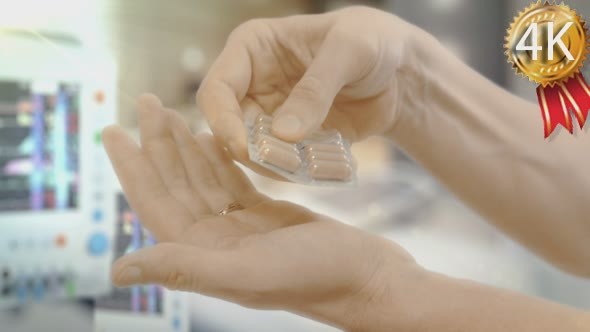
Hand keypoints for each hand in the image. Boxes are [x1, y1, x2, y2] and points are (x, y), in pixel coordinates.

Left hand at [103, 94, 422, 329]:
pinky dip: (219, 158)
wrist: (367, 278)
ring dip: (186, 147)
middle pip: (177, 185)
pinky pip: (232, 182)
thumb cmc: (317, 277)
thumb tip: (120, 269)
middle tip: (148, 102)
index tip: (114, 129)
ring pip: (203, 180)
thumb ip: (186, 269)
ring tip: (172, 113)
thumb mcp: (249, 271)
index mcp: (204, 255)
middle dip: (159, 144)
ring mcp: (241, 229)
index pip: (155, 203)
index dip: (132, 167)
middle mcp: (216, 243)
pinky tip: (211, 137)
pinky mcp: (266, 217)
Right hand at [197, 6, 426, 161]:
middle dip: (252, 151)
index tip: (244, 148)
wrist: (400, 72)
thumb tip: (281, 134)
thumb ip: (315, 89)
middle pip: (230, 128)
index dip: (223, 121)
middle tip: (286, 165)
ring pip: (255, 152)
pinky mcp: (294, 142)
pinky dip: (301, 173)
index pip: (217, 89)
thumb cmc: (372, 42)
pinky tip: (324, 170)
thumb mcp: (349, 51)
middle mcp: (254, 85)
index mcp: (252, 50)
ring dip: (278, 166)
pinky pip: (286, 165)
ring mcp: (272, 116)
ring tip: (310, 168)